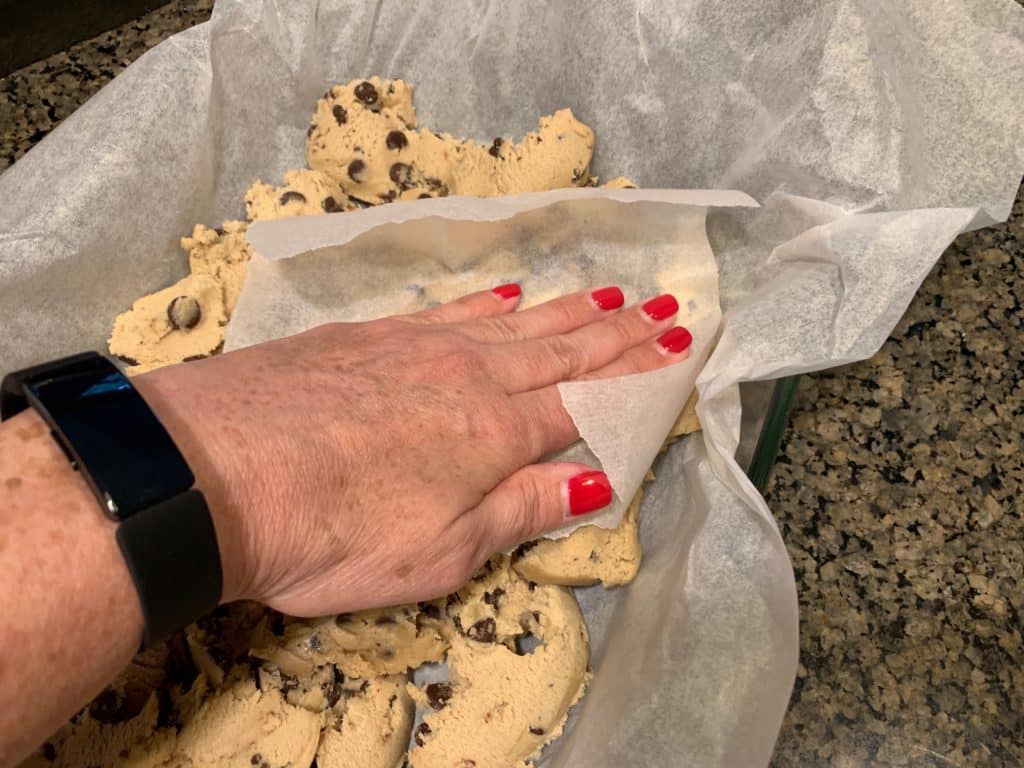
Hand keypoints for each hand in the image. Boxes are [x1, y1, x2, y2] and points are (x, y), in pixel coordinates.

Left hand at [134, 285, 690, 616]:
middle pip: (560, 350)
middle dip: (619, 333)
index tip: (680, 349)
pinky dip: (486, 303)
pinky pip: (447, 311)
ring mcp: (415, 349)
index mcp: (495, 435)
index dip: (638, 377)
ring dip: (565, 310)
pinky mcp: (365, 338)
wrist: (211, 471)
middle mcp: (468, 377)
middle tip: (665, 307)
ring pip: (511, 323)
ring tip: (607, 293)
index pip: (586, 399)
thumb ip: (520, 509)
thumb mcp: (441, 551)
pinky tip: (504, 294)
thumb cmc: (331, 531)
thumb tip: (594, 480)